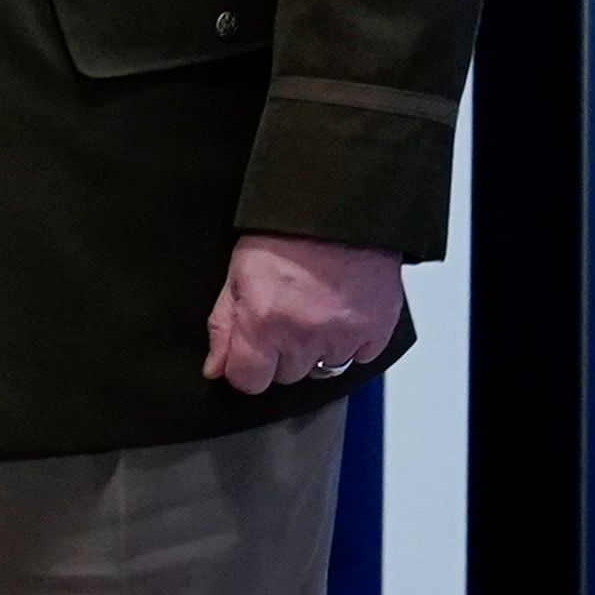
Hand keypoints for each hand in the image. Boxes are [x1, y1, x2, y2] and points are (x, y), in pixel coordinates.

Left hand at [203, 232, 404, 393]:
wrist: (336, 212)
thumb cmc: (282, 237)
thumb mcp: (235, 276)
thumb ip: (223, 327)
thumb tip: (216, 368)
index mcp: (263, 325)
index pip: (249, 382)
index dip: (247, 368)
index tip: (250, 354)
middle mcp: (304, 337)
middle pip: (287, 376)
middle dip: (282, 354)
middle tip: (285, 317)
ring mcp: (344, 337)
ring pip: (324, 369)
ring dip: (317, 349)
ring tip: (315, 312)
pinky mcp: (377, 332)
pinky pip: (360, 357)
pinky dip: (351, 342)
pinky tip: (341, 313)